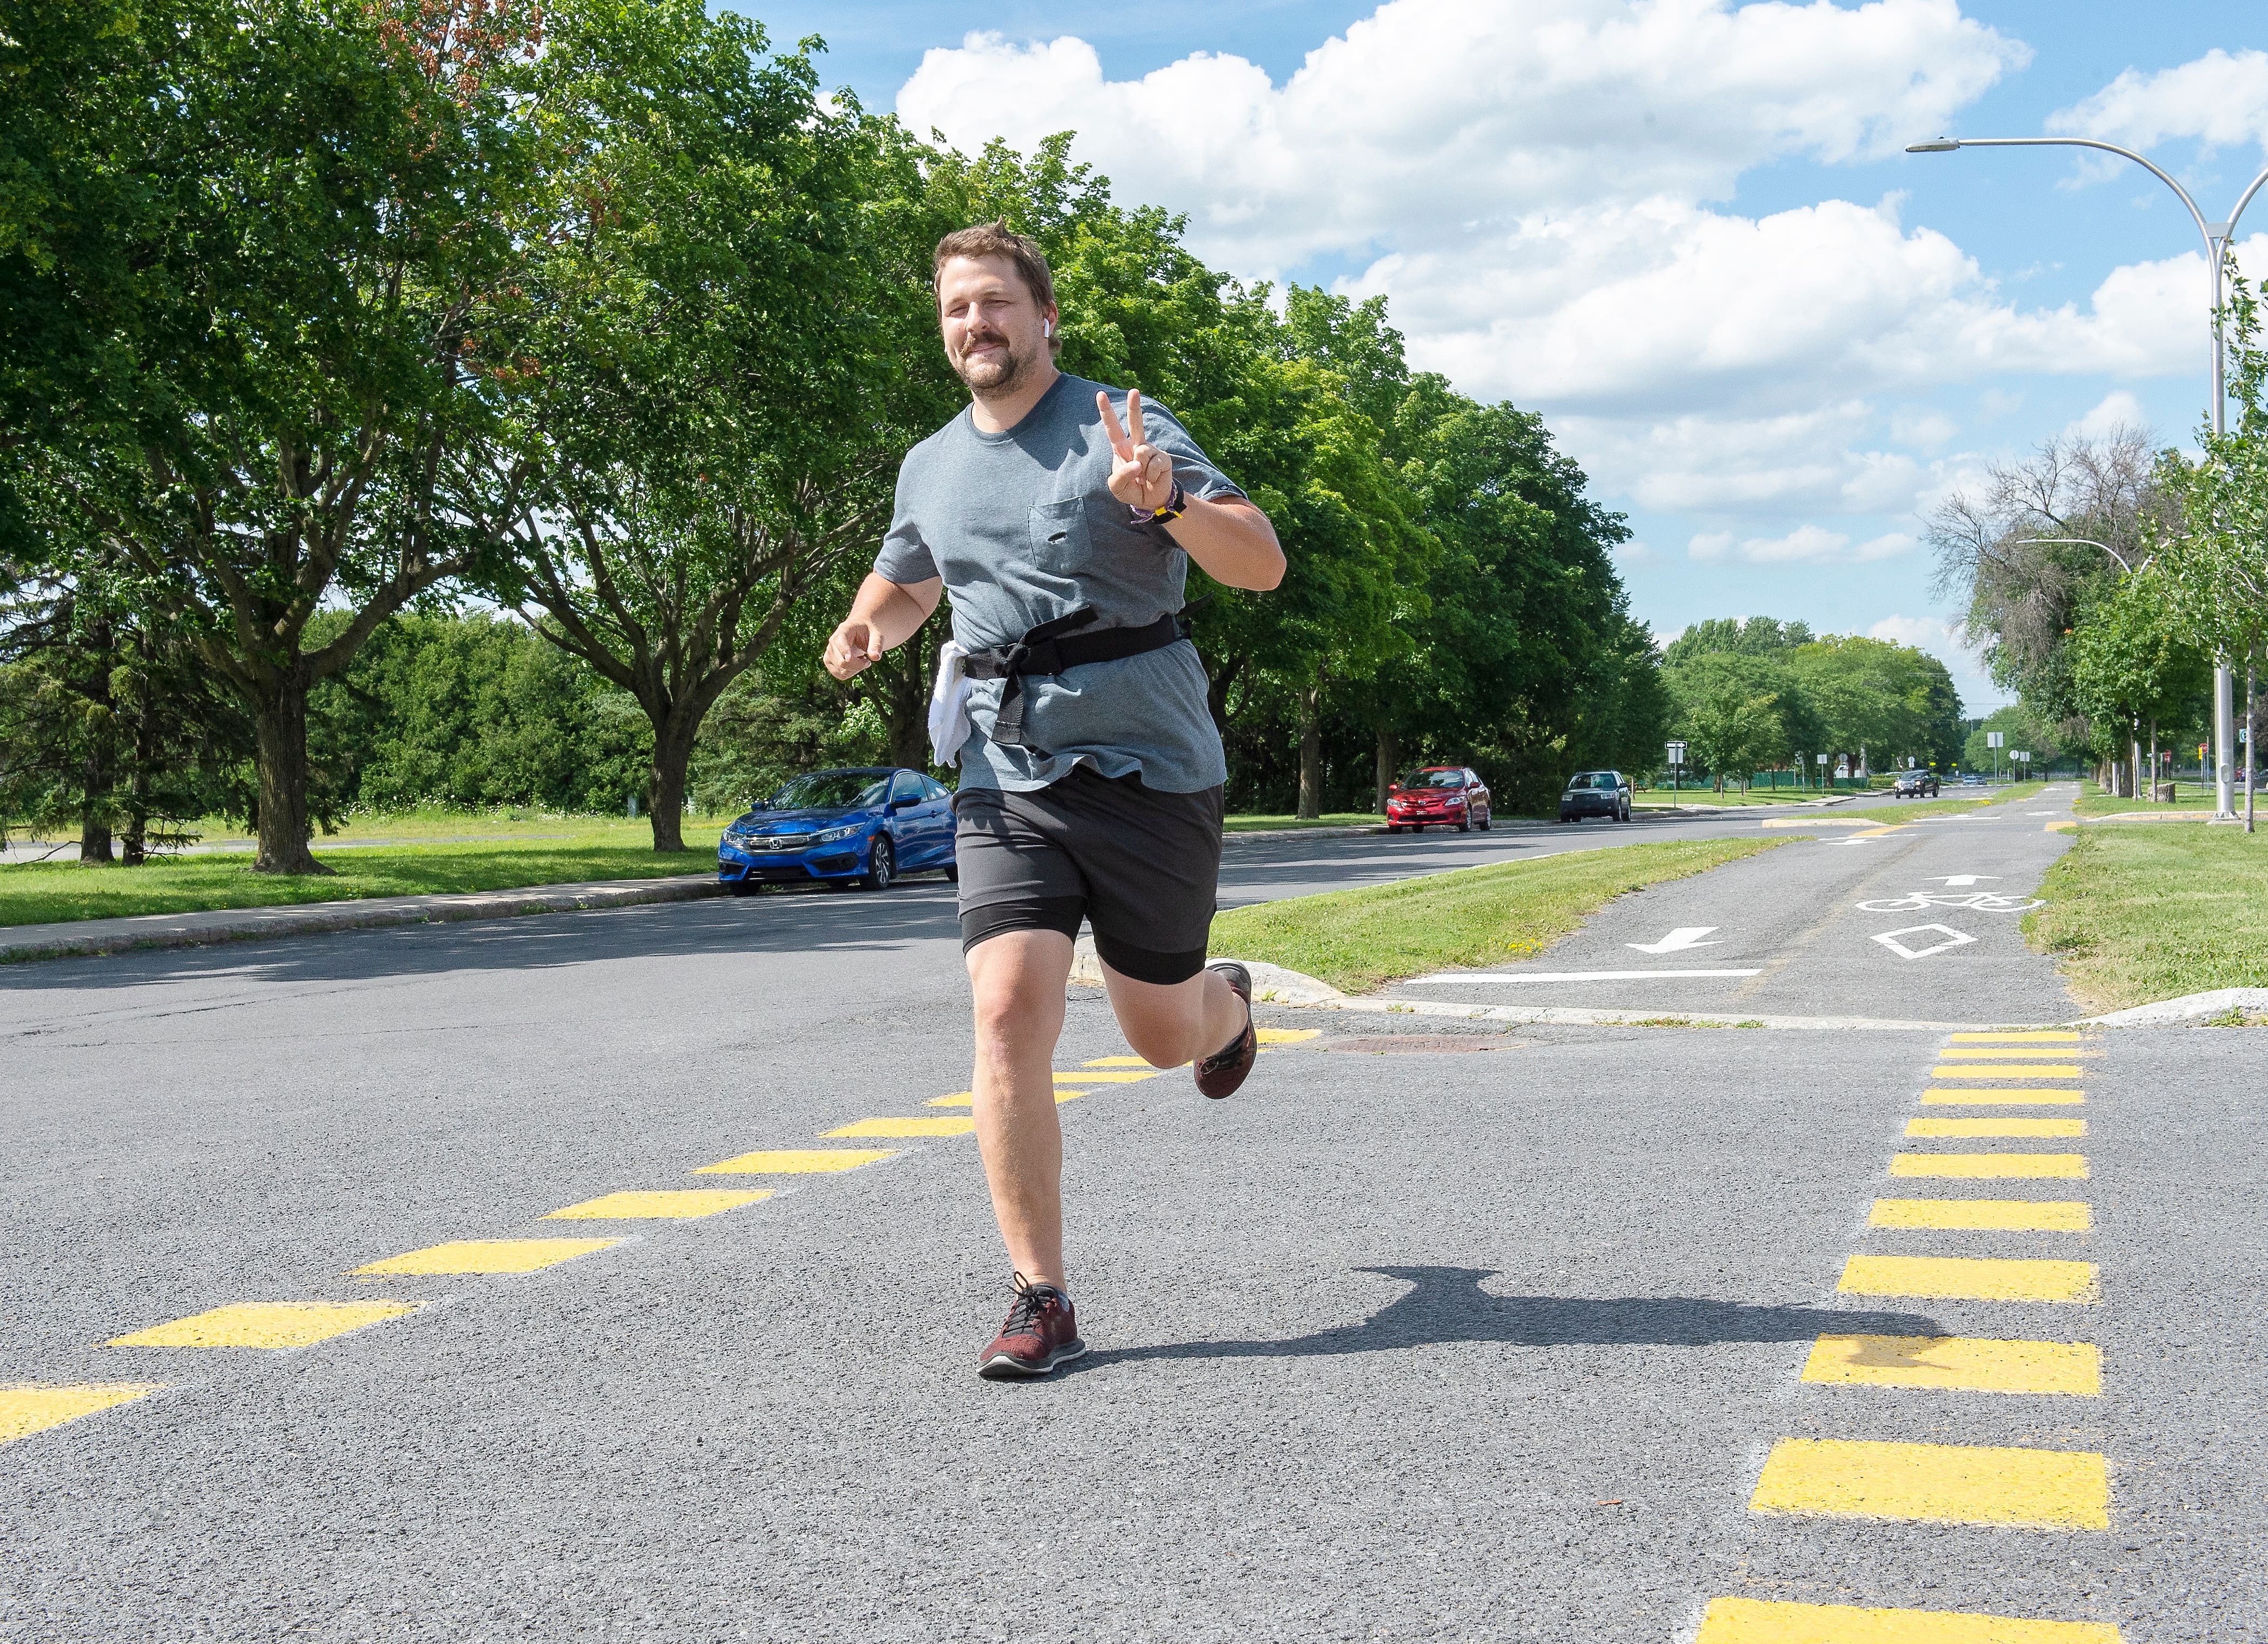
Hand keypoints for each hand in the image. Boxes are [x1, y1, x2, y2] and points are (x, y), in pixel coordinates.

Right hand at [824, 618, 883, 679]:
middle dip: (859, 665)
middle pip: (841, 662)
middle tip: (868, 660)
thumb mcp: (877, 635)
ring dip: (855, 670)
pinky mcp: (829, 661)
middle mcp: (833, 641)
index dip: (844, 652)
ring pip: (841, 671)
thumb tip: (875, 657)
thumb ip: (876, 645)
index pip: (840, 643)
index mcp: (843, 630)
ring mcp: (829, 652)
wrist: (861, 631)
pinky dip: (851, 673)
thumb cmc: (869, 632)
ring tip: (861, 659)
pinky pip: (840, 675)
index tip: (850, 658)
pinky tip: (855, 664)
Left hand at [1099, 389, 1173, 511]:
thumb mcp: (1117, 488)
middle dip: (1134, 406)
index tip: (1100, 394)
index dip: (1106, 412)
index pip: (1112, 428)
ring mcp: (1151, 450)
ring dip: (1141, 471)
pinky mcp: (1164, 458)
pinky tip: (1153, 479)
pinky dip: (1152, 476)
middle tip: (1134, 391)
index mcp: (1121, 449)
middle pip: (1135, 423)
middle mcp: (1136, 445)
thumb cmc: (1131, 490)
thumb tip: (1137, 463)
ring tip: (1143, 478)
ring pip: (1142, 452)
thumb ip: (1120, 476)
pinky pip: (1154, 464)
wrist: (1150, 501)